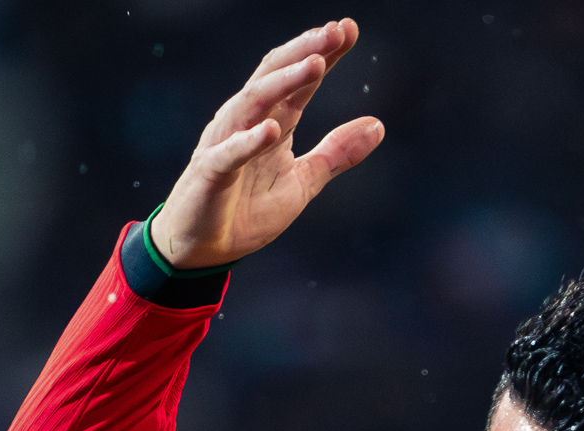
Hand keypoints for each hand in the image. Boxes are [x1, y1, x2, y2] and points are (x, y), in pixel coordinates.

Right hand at [150, 19, 382, 269]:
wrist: (205, 249)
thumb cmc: (248, 210)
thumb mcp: (303, 182)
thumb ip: (336, 153)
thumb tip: (378, 124)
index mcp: (271, 122)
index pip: (299, 81)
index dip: (323, 54)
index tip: (349, 29)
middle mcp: (246, 123)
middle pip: (274, 77)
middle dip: (304, 52)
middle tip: (335, 31)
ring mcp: (225, 144)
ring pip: (253, 103)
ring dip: (284, 82)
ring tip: (315, 65)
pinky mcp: (210, 173)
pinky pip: (228, 154)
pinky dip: (249, 141)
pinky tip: (271, 130)